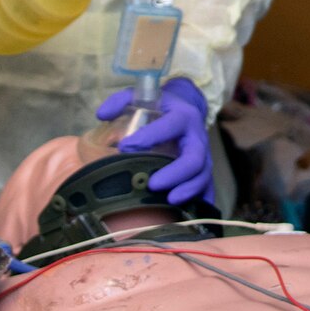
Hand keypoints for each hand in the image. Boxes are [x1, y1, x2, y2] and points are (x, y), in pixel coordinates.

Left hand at [97, 77, 213, 205]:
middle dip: (174, 173)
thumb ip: (120, 102)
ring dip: (187, 190)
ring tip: (168, 200)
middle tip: (152, 183)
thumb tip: (102, 114)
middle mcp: (197, 137)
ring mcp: (204, 156)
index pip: (170, 125)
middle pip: (194, 158)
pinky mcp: (204, 171)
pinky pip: (207, 188)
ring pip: (202, 175)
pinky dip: (200, 201)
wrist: (186, 110)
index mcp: (183, 116)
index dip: (150, 136)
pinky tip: (187, 213)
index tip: (126, 146)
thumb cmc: (160, 107)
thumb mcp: (141, 97)